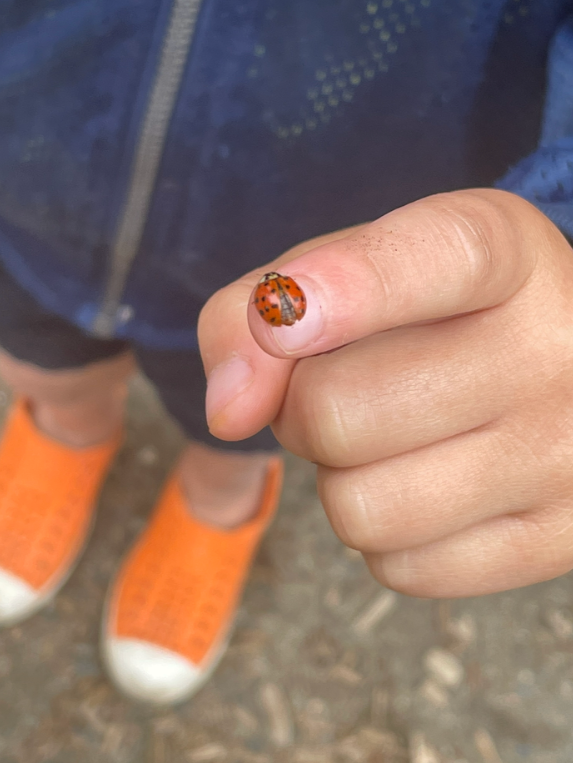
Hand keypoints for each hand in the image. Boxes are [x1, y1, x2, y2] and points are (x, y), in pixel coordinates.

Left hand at [198, 189, 572, 597]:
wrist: (550, 373)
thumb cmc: (428, 319)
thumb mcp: (350, 275)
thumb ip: (261, 307)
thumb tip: (228, 411)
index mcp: (505, 254)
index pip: (434, 260)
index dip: (346, 289)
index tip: (282, 319)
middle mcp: (553, 350)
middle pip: (336, 413)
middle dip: (302, 411)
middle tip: (342, 390)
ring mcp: (563, 455)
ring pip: (360, 509)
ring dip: (341, 480)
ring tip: (388, 440)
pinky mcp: (554, 541)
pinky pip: (400, 568)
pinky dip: (385, 534)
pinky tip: (427, 486)